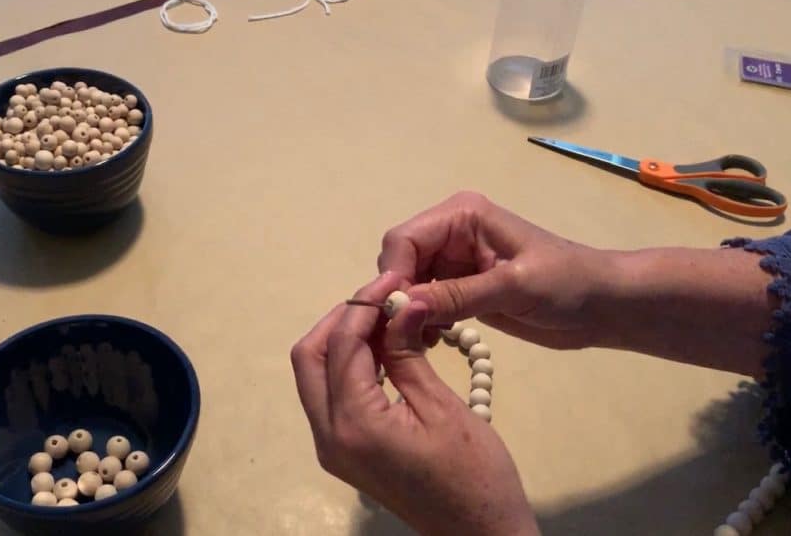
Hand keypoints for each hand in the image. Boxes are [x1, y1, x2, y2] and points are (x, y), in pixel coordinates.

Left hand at [291, 272, 537, 535]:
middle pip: (310, 358)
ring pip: (316, 375)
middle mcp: (329, 436)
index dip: (364, 305)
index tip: (394, 280)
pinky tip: (386, 347)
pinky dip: (351, 365)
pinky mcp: (345, 451)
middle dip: (342, 319)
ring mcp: (333, 447)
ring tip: (388, 314)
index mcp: (353, 424)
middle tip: (383, 296)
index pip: (341, 346)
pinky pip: (333, 395)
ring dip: (344, 340)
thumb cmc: (474, 475)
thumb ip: (409, 352)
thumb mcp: (442, 407)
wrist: (480, 534)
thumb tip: (401, 301)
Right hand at [377, 191, 614, 349]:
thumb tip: (405, 305)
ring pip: (408, 283)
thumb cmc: (567, 284)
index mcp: (462, 216)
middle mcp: (451, 233)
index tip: (399, 313)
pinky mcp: (461, 288)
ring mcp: (454, 262)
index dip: (394, 275)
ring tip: (420, 340)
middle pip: (399, 260)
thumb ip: (458, 294)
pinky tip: (434, 339)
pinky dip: (422, 320)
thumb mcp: (513, 287)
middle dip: (399, 294)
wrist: (603, 305)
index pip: (404, 239)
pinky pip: (425, 301)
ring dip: (408, 310)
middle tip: (407, 332)